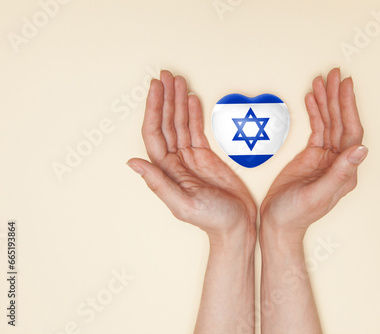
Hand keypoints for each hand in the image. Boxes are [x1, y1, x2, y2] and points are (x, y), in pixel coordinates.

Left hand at [128, 71, 256, 243]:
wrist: (237, 225)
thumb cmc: (212, 220)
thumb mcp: (183, 205)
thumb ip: (159, 183)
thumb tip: (133, 163)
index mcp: (166, 171)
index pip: (155, 134)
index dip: (154, 109)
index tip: (155, 89)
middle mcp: (175, 161)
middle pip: (166, 123)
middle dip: (165, 98)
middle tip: (165, 76)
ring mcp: (190, 157)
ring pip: (180, 123)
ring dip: (178, 101)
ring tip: (177, 80)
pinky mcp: (205, 156)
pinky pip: (196, 130)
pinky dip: (194, 114)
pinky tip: (191, 100)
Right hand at [260, 68, 366, 241]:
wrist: (278, 223)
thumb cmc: (296, 215)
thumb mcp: (317, 194)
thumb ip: (340, 172)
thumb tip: (361, 149)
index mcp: (345, 171)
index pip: (351, 132)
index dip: (349, 107)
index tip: (346, 86)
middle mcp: (338, 161)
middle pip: (341, 122)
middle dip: (337, 97)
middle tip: (334, 74)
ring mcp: (325, 158)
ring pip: (329, 123)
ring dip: (326, 101)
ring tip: (322, 80)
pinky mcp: (311, 156)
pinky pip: (317, 129)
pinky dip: (314, 112)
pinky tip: (312, 99)